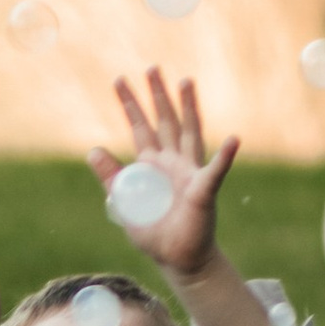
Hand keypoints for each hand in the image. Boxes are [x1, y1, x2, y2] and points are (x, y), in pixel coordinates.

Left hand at [93, 70, 238, 282]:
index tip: (119, 80)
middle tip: (151, 67)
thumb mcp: (124, 203)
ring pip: (189, 133)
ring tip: (185, 81)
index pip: (140, 127)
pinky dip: (225, 155)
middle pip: (165, 121)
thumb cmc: (154, 232)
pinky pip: (216, 171)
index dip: (131, 105)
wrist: (177, 258)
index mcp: (152, 165)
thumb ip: (111, 177)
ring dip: (188, 107)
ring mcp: (190, 172)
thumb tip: (92, 150)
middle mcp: (173, 162)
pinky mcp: (204, 190)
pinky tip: (233, 139)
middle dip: (157, 95)